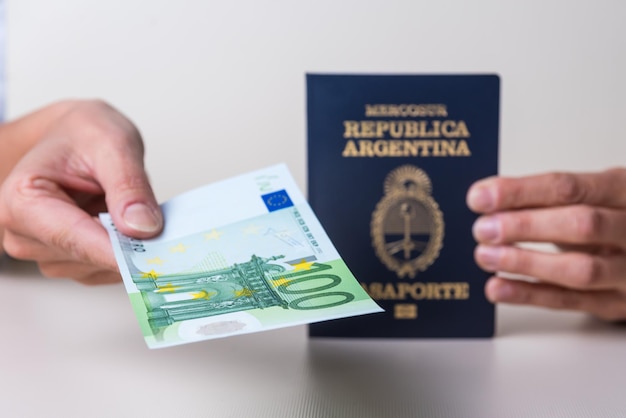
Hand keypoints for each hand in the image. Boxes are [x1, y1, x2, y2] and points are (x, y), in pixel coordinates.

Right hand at [0, 100, 162, 283]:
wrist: (76, 137)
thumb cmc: (84, 134)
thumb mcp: (114, 144)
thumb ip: (128, 186)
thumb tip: (143, 227)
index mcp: (22, 200)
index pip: (73, 238)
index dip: (117, 253)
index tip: (154, 262)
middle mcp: (25, 233)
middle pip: (86, 257)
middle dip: (129, 247)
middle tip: (166, 228)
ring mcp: (46, 252)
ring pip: (98, 269)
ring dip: (129, 250)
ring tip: (143, 215)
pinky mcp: (69, 261)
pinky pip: (106, 271)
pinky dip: (129, 255)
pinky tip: (135, 229)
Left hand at [467, 169, 625, 320]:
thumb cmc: (609, 220)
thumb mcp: (587, 198)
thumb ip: (543, 198)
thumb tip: (485, 199)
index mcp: (624, 190)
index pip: (569, 187)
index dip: (520, 192)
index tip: (481, 197)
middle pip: (582, 225)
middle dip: (525, 226)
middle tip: (484, 229)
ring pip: (581, 269)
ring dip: (525, 263)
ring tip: (486, 256)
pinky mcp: (618, 303)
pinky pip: (571, 301)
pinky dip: (530, 295)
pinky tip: (498, 287)